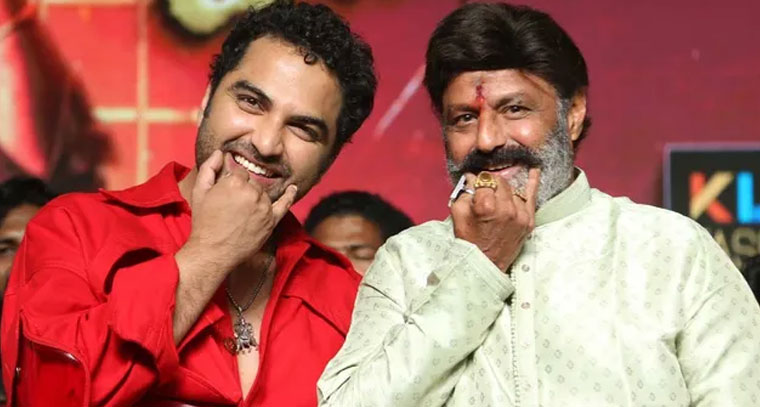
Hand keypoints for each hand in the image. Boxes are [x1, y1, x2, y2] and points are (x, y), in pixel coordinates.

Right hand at [179, 150, 296, 271]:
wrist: (213, 251)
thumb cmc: (204, 221)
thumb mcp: (200, 191)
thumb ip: (209, 168)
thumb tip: (219, 152)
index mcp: (235, 182)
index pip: (240, 174)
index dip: (231, 184)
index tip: (225, 196)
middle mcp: (252, 192)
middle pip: (253, 183)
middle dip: (243, 191)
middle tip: (231, 207)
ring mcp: (264, 207)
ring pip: (264, 194)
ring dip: (255, 199)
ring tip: (241, 212)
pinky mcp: (271, 221)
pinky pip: (284, 205)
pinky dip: (289, 196)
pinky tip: (293, 188)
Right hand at [450, 168, 539, 271]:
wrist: (483, 263)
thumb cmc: (469, 240)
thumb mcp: (457, 212)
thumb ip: (465, 190)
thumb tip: (473, 177)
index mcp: (486, 206)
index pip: (484, 180)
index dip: (478, 181)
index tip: (475, 184)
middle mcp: (506, 209)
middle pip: (501, 181)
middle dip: (492, 183)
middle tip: (485, 191)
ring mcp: (520, 215)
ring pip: (514, 188)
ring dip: (505, 189)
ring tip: (499, 194)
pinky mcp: (529, 221)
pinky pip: (532, 196)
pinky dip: (532, 183)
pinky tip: (533, 171)